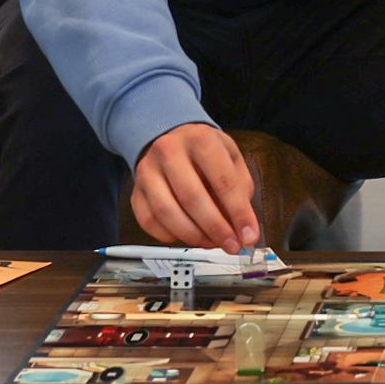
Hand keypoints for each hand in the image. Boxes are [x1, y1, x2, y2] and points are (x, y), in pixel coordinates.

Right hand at [129, 120, 265, 250]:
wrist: (172, 138)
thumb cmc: (204, 151)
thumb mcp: (231, 159)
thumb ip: (240, 192)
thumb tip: (243, 228)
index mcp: (200, 140)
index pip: (222, 181)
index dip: (238, 213)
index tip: (248, 235)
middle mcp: (169, 152)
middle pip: (192, 197)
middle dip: (216, 228)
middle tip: (231, 245)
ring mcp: (148, 171)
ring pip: (166, 211)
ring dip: (192, 235)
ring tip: (211, 242)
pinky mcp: (136, 190)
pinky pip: (148, 221)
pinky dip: (169, 235)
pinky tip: (187, 236)